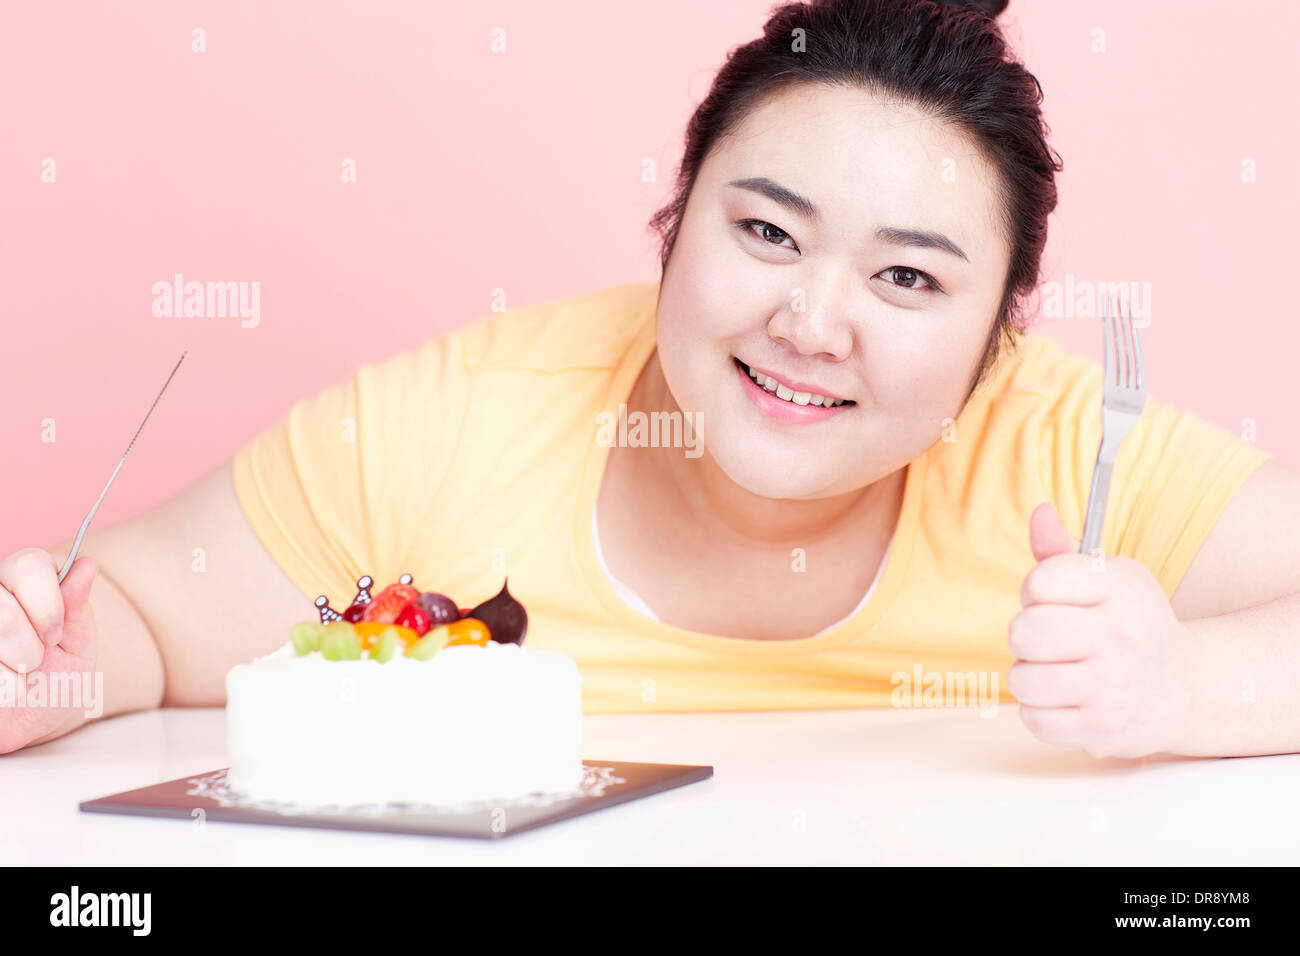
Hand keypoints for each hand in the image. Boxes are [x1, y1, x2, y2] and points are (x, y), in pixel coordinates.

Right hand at [0, 549, 98, 753]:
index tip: (55, 634)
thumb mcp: (76, 646)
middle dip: (29, 644)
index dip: (47, 604)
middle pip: (6, 607)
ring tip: (18, 673)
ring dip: (14, 663)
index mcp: (24, 582)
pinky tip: (3, 684)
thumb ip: (76, 607)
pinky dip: (2, 682)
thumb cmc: (53, 681)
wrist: (24, 723)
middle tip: (35, 659)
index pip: (29, 563)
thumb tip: (86, 565)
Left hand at [1008, 502, 1193, 758]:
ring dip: (1029, 678)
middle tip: (1048, 642)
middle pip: (1024, 632)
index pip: (1041, 580)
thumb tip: (1039, 512)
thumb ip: (1061, 551)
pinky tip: (1066, 701)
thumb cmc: (1130, 627)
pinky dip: (1041, 713)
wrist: (1184, 690)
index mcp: (1121, 588)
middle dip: (1024, 638)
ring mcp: (1112, 686)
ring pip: (1023, 680)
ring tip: (1056, 673)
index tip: (1053, 601)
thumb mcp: (1107, 581)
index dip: (1034, 591)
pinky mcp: (1102, 728)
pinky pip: (1035, 720)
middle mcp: (1119, 635)